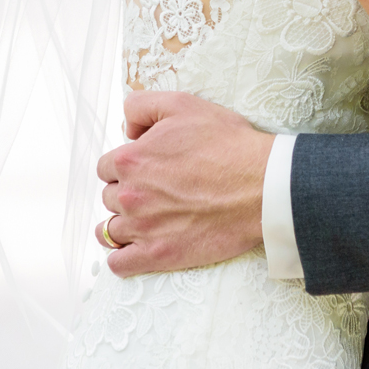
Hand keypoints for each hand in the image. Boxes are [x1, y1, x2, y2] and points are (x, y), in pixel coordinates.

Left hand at [94, 92, 273, 276]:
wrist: (261, 186)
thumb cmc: (228, 144)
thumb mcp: (183, 104)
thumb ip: (141, 106)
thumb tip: (126, 129)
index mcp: (131, 159)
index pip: (107, 166)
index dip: (125, 165)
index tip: (145, 168)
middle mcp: (129, 195)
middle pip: (109, 197)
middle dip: (126, 193)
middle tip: (155, 191)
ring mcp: (142, 228)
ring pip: (109, 230)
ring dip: (122, 224)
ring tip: (145, 220)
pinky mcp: (158, 255)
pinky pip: (119, 264)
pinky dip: (122, 257)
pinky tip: (136, 248)